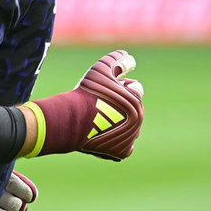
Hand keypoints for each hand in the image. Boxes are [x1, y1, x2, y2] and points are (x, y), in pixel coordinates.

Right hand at [22, 50, 143, 160]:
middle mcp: (138, 120)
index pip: (135, 89)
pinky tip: (103, 136)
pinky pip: (124, 148)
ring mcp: (131, 137)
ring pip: (128, 128)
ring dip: (119, 124)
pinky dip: (116, 142)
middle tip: (100, 105)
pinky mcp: (122, 152)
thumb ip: (117, 60)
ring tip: (99, 120)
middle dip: (120, 106)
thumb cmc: (86, 93)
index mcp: (135, 99)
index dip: (120, 87)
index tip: (106, 89)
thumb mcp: (101, 68)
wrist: (72, 121)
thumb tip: (130, 57)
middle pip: (132, 110)